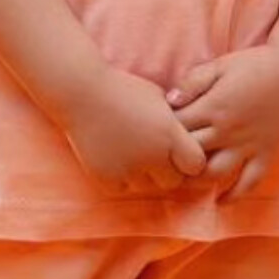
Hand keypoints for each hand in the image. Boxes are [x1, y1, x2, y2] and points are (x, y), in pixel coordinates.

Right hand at [65, 69, 208, 195]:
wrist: (82, 92)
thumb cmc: (125, 89)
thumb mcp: (160, 99)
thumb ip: (177, 124)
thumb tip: (193, 138)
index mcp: (170, 134)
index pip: (196, 165)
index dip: (190, 159)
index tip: (181, 151)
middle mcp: (152, 155)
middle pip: (173, 181)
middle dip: (168, 170)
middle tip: (155, 155)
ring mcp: (128, 169)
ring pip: (148, 186)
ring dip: (144, 175)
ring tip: (133, 154)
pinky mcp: (107, 178)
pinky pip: (124, 189)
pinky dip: (122, 179)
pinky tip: (117, 159)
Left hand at [168, 46, 278, 199]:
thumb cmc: (253, 65)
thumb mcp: (219, 66)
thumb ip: (192, 82)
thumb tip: (169, 101)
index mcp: (214, 106)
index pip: (178, 127)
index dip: (162, 131)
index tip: (156, 132)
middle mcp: (229, 130)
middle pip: (191, 153)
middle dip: (174, 158)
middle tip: (163, 161)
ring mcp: (248, 145)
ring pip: (216, 172)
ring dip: (197, 179)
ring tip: (185, 180)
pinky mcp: (266, 153)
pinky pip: (250, 181)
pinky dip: (235, 195)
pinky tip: (220, 201)